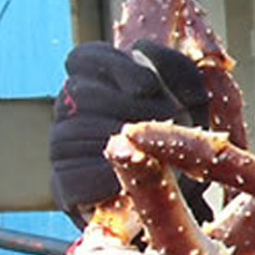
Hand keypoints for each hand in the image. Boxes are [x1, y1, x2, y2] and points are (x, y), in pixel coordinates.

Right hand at [50, 41, 210, 223]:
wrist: (177, 202)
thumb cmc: (181, 143)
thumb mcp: (192, 103)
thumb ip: (176, 70)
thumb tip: (142, 51)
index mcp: (96, 81)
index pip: (85, 58)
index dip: (116, 67)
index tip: (149, 86)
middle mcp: (71, 108)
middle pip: (82, 92)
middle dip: (131, 111)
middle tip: (166, 128)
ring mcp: (62, 146)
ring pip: (75, 133)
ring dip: (122, 146)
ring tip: (155, 156)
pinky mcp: (63, 185)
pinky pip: (74, 176)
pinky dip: (107, 180)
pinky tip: (130, 183)